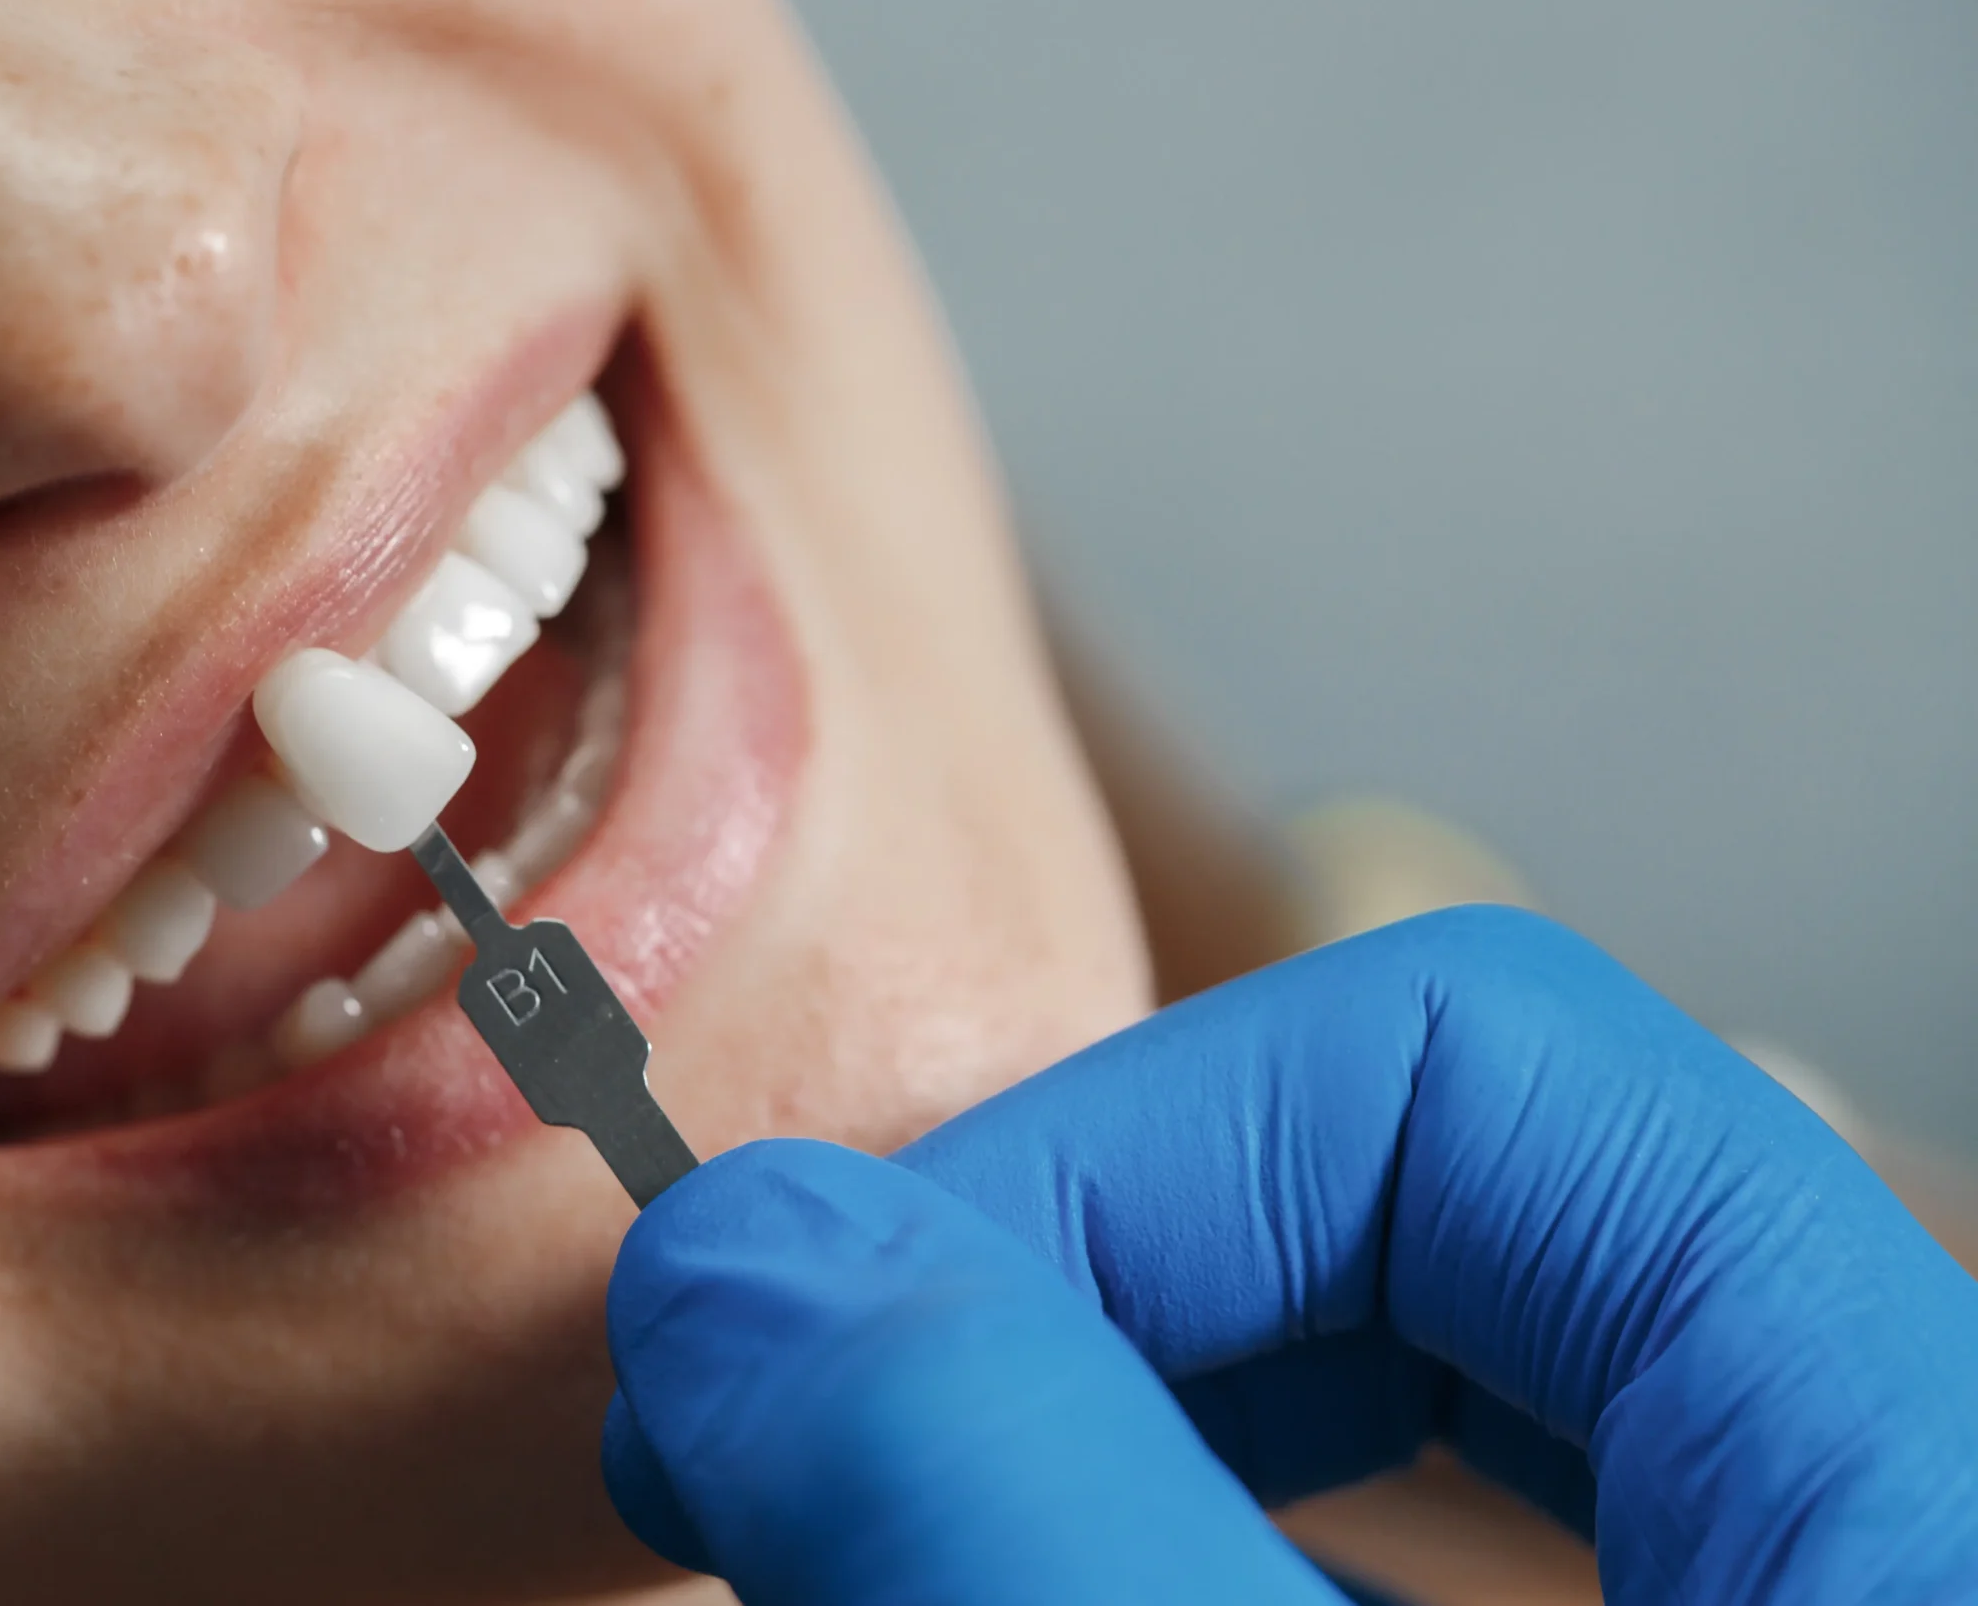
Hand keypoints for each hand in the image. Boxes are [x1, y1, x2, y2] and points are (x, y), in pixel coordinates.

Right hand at [602, 907, 1977, 1603]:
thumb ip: (1028, 1507)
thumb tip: (749, 1274)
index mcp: (1912, 1478)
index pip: (1474, 1055)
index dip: (1106, 1136)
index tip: (830, 1306)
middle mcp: (1859, 1522)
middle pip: (1424, 1211)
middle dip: (1057, 1279)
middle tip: (800, 1411)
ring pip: (1372, 1413)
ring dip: (1060, 1411)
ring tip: (844, 1503)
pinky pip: (1347, 1556)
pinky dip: (1130, 1535)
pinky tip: (979, 1562)